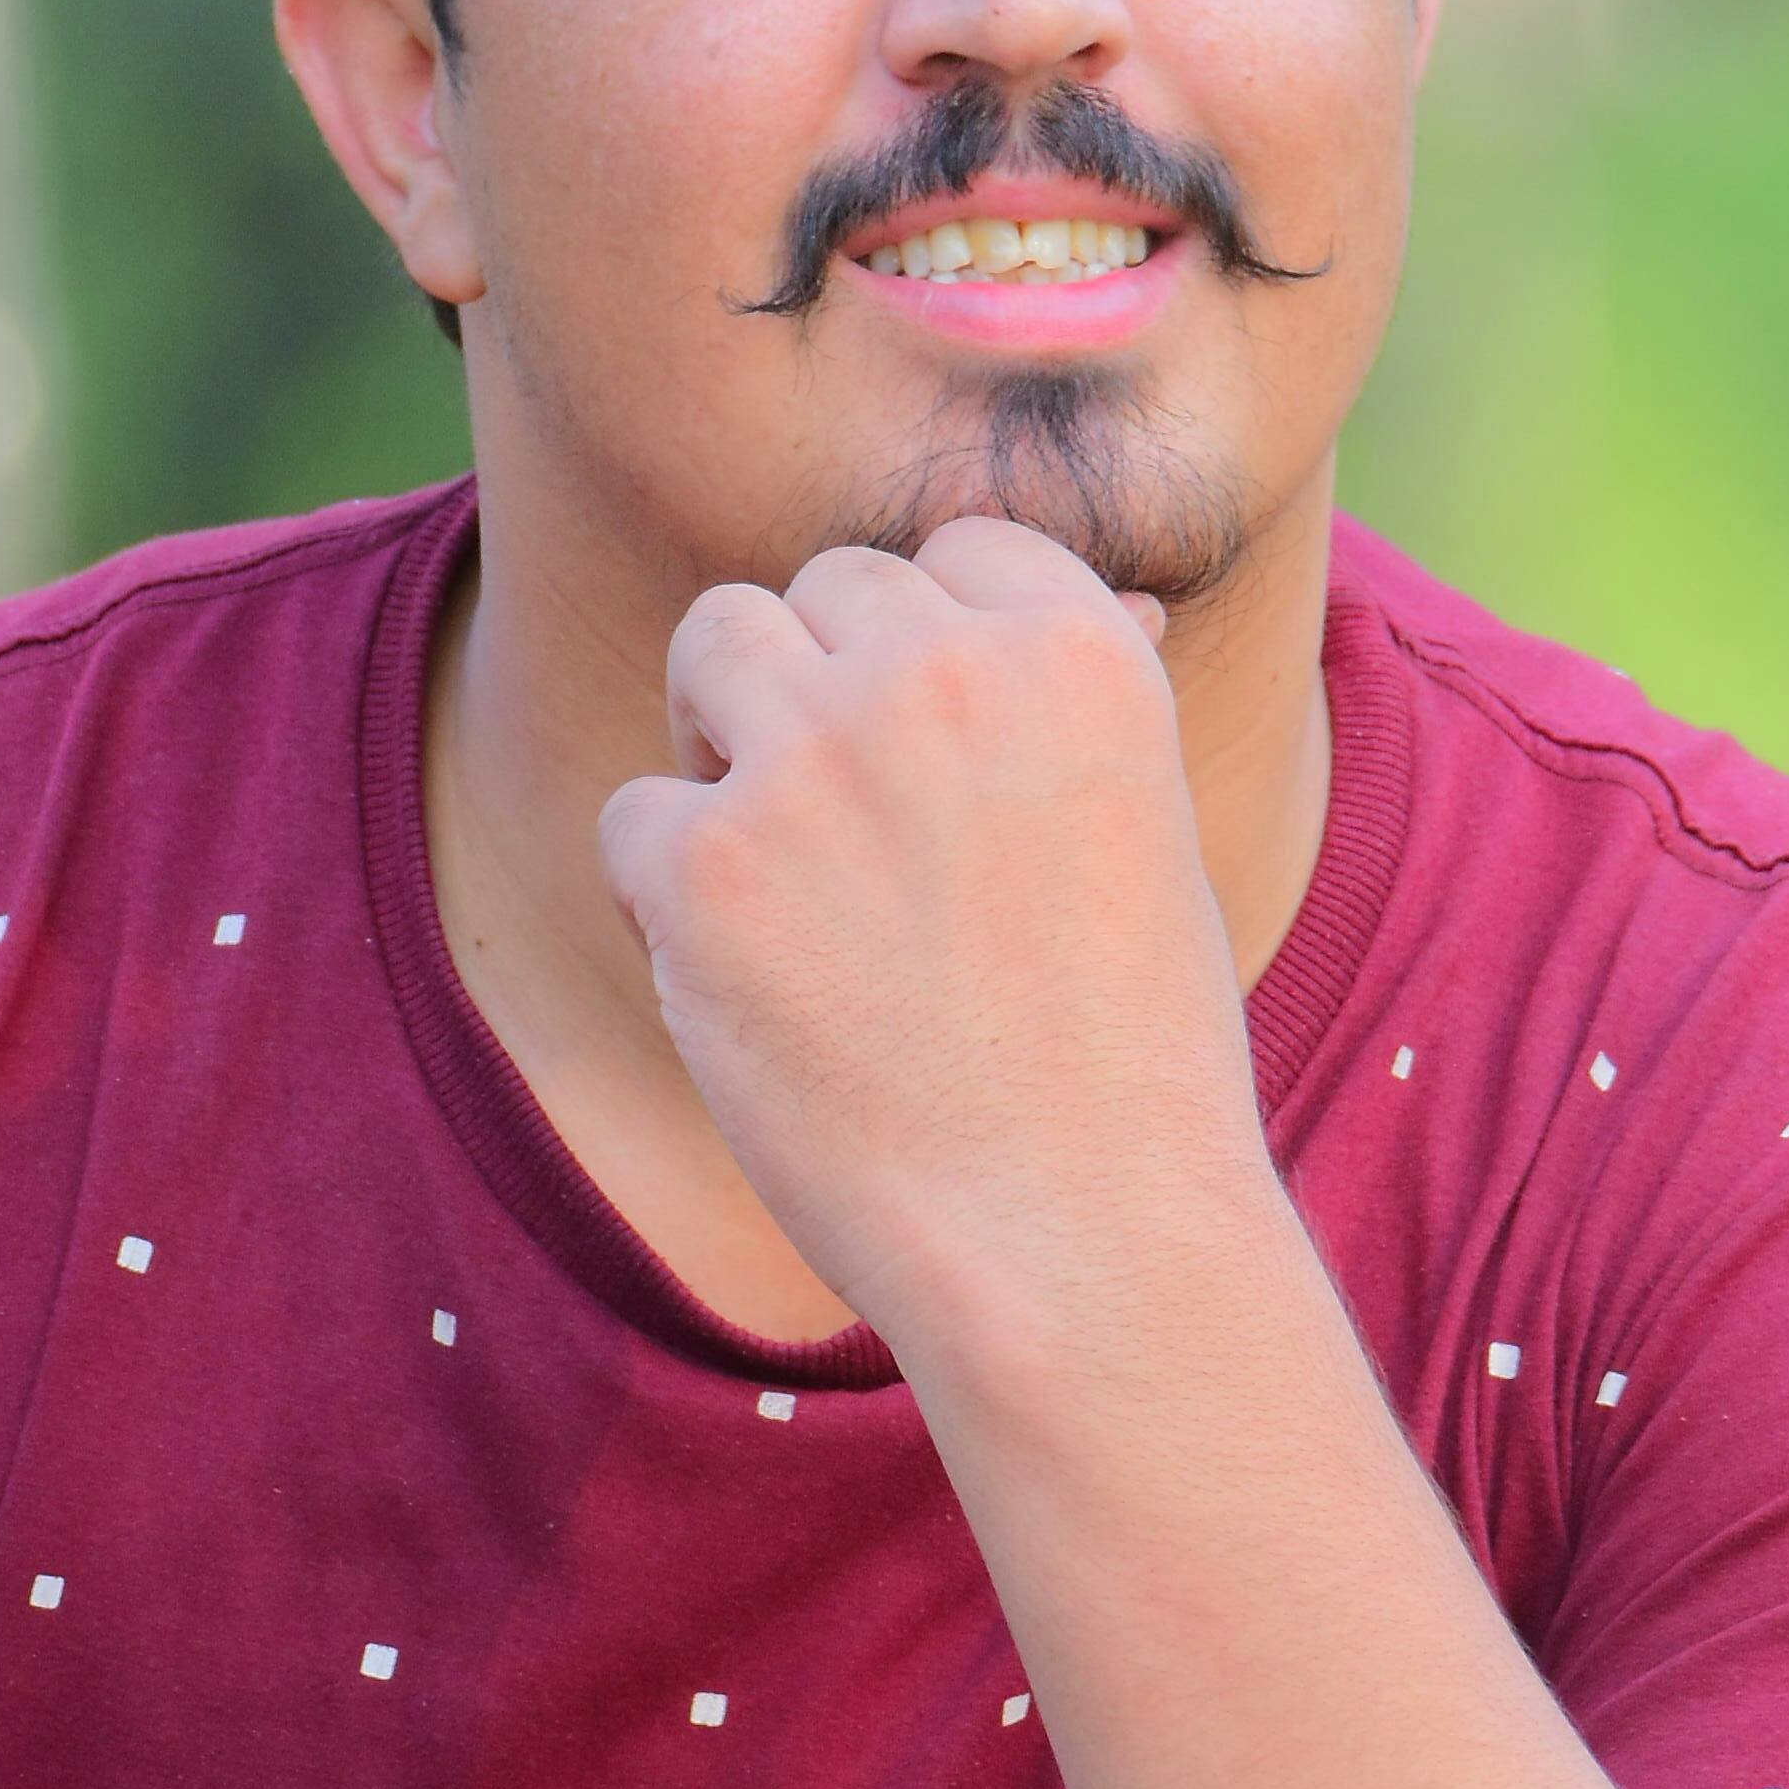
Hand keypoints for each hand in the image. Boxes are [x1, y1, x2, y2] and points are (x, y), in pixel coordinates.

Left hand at [592, 518, 1259, 1363]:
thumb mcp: (1153, 837)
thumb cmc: (1129, 1059)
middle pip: (819, 590)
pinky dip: (669, 895)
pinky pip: (635, 812)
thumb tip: (1108, 601)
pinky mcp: (705, 867)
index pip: (954, 550)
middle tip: (865, 847)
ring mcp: (813, 759)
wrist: (1079, 1238)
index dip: (929, 653)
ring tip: (790, 878)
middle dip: (821, 691)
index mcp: (1076, 645)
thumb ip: (1090, 705)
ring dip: (728, 738)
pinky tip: (754, 985)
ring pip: (709, 643)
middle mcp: (942, 670)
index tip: (949, 768)